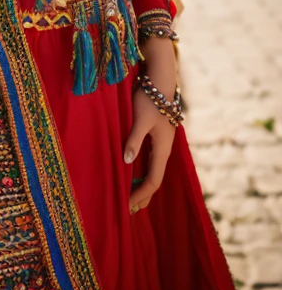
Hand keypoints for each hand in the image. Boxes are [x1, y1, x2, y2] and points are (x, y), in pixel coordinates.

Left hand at [123, 38, 177, 214]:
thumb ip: (134, 140)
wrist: (161, 78)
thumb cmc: (150, 98)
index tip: (126, 207)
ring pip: (153, 171)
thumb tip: (127, 162)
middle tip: (128, 210)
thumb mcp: (140, 119)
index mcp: (162, 149)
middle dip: (143, 196)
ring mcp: (161, 143)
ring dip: (143, 185)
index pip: (153, 181)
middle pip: (155, 180)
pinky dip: (142, 173)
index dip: (140, 196)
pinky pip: (151, 161)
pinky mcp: (157, 136)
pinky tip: (134, 174)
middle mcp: (164, 149)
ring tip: (130, 197)